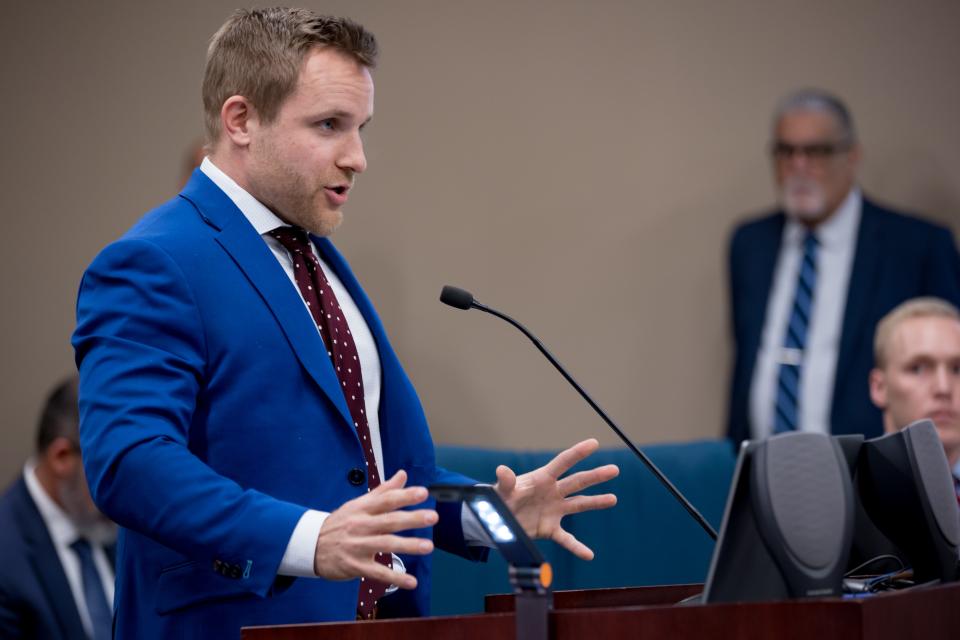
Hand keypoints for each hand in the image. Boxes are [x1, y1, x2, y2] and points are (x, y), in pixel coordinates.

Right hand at [313, 470, 436, 588]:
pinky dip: (395, 578)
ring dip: (408, 546)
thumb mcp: (357, 504)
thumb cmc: (339, 523)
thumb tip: (403, 475)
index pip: (386, 500)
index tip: (423, 492)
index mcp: (362, 509)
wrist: (310, 545)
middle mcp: (361, 526)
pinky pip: (378, 572)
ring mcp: (358, 546)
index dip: (405, 496)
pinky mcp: (355, 566)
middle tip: (432, 517)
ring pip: (386, 545)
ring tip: (428, 546)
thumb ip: (383, 491)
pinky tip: (411, 581)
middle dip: (412, 519)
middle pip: (389, 521)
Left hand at [494, 438, 617, 559]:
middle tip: (614, 470)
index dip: (578, 452)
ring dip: (596, 502)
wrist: (496, 521)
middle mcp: (552, 492)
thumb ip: (506, 482)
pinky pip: (567, 539)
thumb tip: (502, 470)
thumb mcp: (502, 491)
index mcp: (542, 478)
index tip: (593, 443)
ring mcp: (554, 510)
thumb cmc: (500, 500)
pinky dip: (577, 547)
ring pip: (579, 504)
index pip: (563, 463)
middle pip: (578, 481)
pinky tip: (589, 555)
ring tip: (613, 499)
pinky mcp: (550, 529)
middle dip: (596, 476)